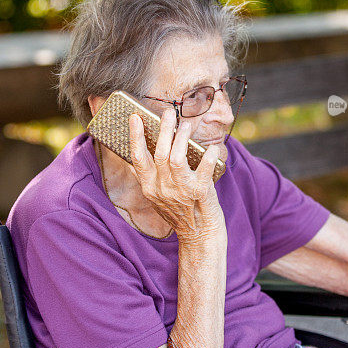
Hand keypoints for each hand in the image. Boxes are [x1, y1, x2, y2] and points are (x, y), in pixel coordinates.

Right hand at [129, 108, 225, 242]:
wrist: (199, 236)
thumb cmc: (180, 212)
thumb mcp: (158, 197)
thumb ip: (150, 177)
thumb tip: (141, 156)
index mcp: (149, 187)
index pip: (138, 158)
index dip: (135, 136)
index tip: (135, 117)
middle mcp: (162, 188)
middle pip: (159, 153)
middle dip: (164, 129)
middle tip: (169, 111)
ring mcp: (180, 191)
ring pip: (176, 159)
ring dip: (181, 139)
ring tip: (186, 124)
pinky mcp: (200, 193)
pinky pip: (202, 171)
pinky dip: (207, 157)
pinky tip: (212, 147)